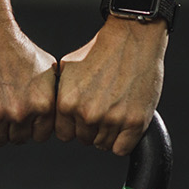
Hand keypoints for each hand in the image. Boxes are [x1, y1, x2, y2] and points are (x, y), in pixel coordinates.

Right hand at [0, 12, 57, 149]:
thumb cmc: (15, 48)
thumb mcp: (49, 69)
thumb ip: (54, 97)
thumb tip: (63, 117)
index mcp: (43, 104)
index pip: (39, 135)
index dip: (30, 126)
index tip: (21, 115)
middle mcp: (21, 112)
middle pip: (18, 139)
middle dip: (12, 127)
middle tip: (3, 107)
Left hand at [55, 19, 165, 155]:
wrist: (131, 39)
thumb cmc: (100, 50)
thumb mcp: (67, 69)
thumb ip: (60, 94)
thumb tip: (53, 111)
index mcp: (67, 103)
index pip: (65, 133)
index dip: (74, 125)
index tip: (83, 116)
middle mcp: (87, 114)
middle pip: (84, 139)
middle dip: (91, 128)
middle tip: (102, 110)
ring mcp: (112, 120)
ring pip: (103, 144)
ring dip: (108, 133)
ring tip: (114, 112)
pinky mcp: (135, 122)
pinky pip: (122, 149)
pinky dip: (123, 141)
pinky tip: (124, 124)